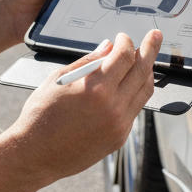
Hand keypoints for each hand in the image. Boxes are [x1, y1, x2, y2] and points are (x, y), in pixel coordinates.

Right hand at [5, 29, 161, 188]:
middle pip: (142, 71)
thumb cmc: (41, 116)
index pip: (125, 56)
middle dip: (150, 49)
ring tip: (145, 60)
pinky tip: (130, 85)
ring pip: (144, 91)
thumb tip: (107, 47)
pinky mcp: (119, 137)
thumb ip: (87, 61)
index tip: (123, 37)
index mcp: (96, 88)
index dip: (126, 42)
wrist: (36, 154)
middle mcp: (113, 107)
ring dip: (147, 72)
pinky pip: (135, 109)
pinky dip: (136, 93)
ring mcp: (119, 125)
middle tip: (155, 36)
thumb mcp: (59, 79)